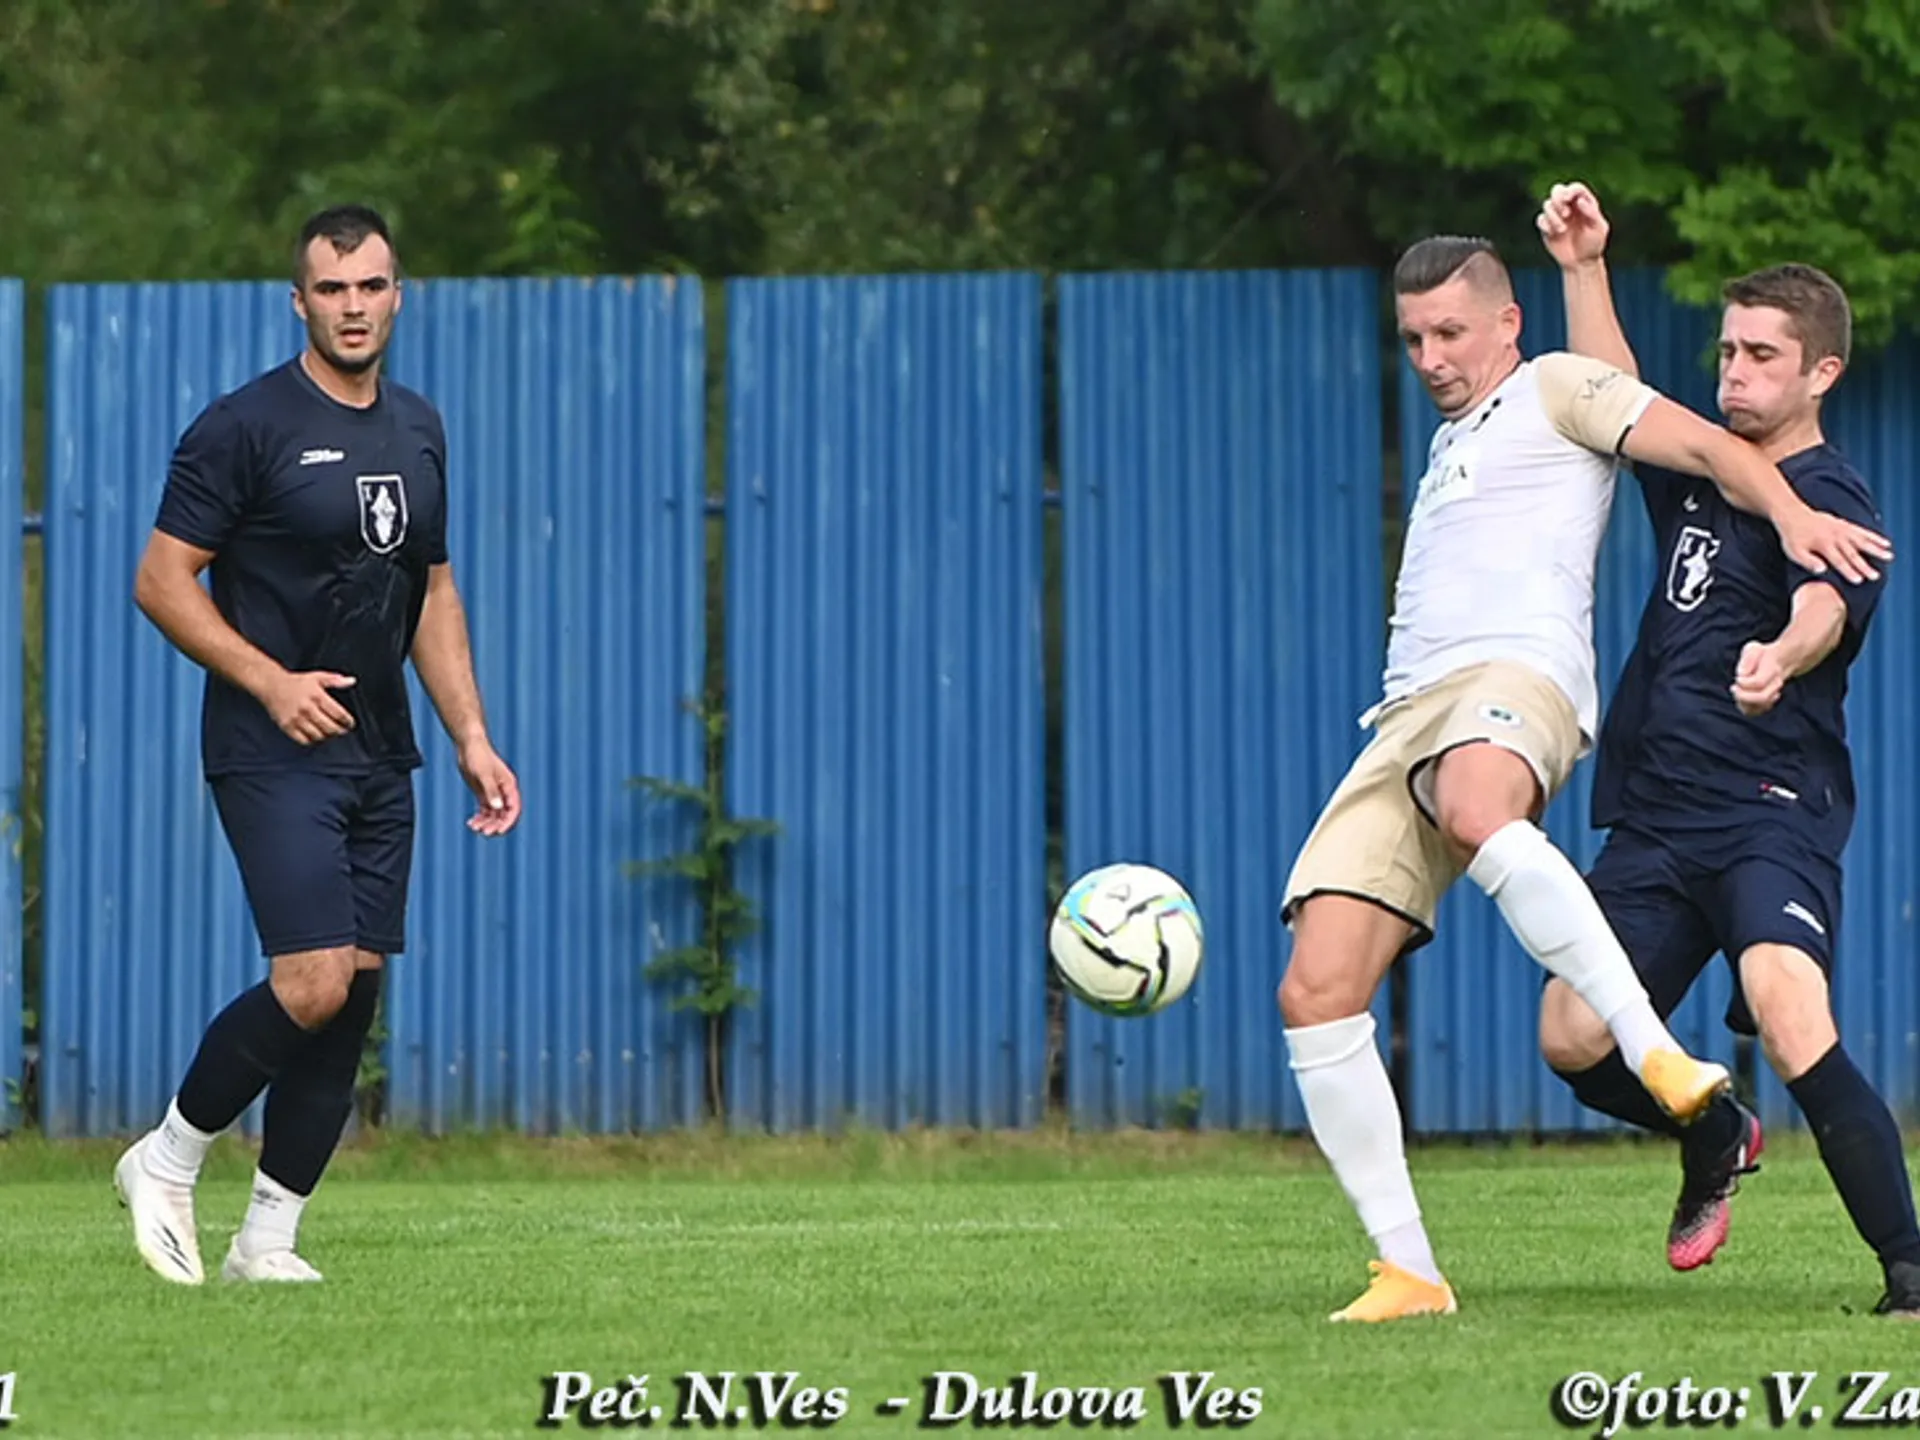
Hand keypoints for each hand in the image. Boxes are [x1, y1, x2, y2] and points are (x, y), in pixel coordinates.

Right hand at [261, 670, 355, 744]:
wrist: (271, 685)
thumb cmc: (296, 682)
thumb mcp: (318, 677)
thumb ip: (336, 680)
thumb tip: (352, 681)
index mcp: (317, 696)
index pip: (339, 714)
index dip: (348, 722)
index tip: (350, 724)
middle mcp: (307, 708)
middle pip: (330, 728)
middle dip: (339, 731)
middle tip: (342, 730)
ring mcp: (296, 719)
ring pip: (318, 736)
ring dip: (327, 736)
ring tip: (329, 732)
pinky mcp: (287, 726)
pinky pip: (304, 740)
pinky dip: (312, 740)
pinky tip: (315, 735)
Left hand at [456, 738, 520, 836]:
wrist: (468, 746)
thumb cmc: (478, 756)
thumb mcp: (483, 774)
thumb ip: (491, 790)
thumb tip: (498, 807)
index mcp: (509, 786)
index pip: (513, 808)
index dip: (508, 821)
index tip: (500, 831)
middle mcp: (503, 792)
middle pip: (504, 814)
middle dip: (495, 824)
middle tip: (484, 832)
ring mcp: (493, 793)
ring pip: (494, 815)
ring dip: (486, 823)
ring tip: (474, 828)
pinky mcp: (483, 794)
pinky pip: (485, 811)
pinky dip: (479, 818)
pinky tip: (470, 823)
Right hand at [1536, 181, 1609, 268]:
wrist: (1581, 263)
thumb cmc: (1593, 244)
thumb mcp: (1599, 229)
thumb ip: (1591, 213)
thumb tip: (1579, 201)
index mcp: (1584, 202)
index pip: (1575, 188)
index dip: (1571, 190)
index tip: (1568, 198)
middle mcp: (1569, 206)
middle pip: (1557, 190)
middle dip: (1558, 199)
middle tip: (1565, 213)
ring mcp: (1557, 216)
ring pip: (1547, 204)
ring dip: (1553, 216)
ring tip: (1562, 230)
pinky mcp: (1547, 227)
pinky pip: (1540, 219)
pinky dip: (1545, 225)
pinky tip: (1554, 234)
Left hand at [1732, 640, 1787, 715]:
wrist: (1780, 661)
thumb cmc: (1762, 655)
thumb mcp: (1753, 649)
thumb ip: (1748, 659)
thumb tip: (1741, 674)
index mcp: (1772, 669)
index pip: (1759, 683)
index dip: (1744, 683)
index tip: (1737, 678)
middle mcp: (1776, 684)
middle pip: (1762, 698)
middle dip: (1743, 695)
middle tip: (1734, 688)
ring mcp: (1774, 694)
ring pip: (1758, 707)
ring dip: (1743, 703)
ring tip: (1737, 693)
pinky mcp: (1768, 702)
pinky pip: (1756, 711)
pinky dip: (1746, 707)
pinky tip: (1741, 699)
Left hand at [1776, 505, 1892, 583]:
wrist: (1793, 514)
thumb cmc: (1792, 536)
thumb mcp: (1794, 551)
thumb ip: (1807, 561)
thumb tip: (1821, 571)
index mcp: (1823, 545)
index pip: (1838, 561)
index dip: (1849, 571)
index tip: (1859, 581)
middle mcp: (1835, 536)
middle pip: (1853, 553)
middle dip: (1864, 566)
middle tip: (1875, 576)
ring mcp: (1842, 530)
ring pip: (1862, 540)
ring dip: (1876, 549)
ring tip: (1888, 556)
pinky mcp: (1845, 524)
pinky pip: (1862, 531)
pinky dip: (1874, 537)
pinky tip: (1885, 543)